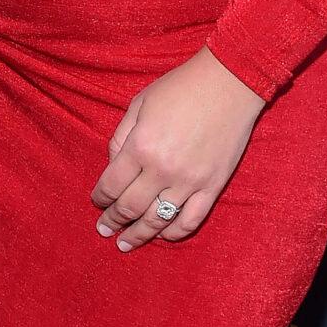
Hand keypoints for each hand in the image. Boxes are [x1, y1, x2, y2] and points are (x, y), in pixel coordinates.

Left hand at [92, 49, 265, 252]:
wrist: (229, 83)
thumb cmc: (180, 87)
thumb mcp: (139, 104)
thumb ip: (121, 137)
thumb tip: (113, 166)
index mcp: (140, 146)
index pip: (111, 185)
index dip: (100, 198)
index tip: (97, 203)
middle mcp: (162, 169)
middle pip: (129, 207)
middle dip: (113, 221)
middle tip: (104, 230)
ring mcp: (189, 181)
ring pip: (157, 220)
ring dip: (138, 235)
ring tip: (125, 244)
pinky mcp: (213, 186)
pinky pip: (191, 220)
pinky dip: (174, 232)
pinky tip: (162, 235)